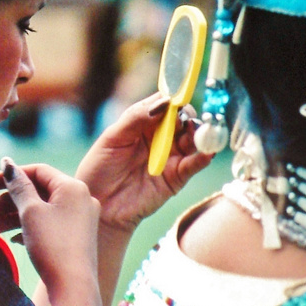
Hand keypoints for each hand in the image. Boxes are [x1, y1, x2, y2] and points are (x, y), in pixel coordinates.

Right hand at [0, 159, 101, 305]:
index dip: (11, 175)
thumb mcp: (30, 211)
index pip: (37, 171)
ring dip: (14, 216)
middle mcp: (81, 199)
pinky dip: (29, 227)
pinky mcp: (77, 237)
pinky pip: (50, 224)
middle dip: (8, 202)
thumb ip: (17, 185)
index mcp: (73, 187)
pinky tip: (13, 239)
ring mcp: (81, 219)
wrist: (72, 288)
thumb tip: (7, 163)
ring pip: (41, 209)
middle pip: (38, 191)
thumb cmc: (52, 246)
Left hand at [75, 92, 213, 236]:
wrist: (99, 206)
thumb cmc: (99, 169)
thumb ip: (136, 118)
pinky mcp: (176, 177)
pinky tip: (205, 152)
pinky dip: (202, 157)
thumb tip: (164, 102)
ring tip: (198, 132)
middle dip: (188, 116)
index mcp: (142, 122)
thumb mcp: (113, 138)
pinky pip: (194, 164)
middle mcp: (160, 137)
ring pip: (193, 140)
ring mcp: (170, 156)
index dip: (173, 98)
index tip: (177, 98)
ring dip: (199, 134)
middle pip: (183, 119)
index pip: (164, 104)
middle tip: (186, 119)